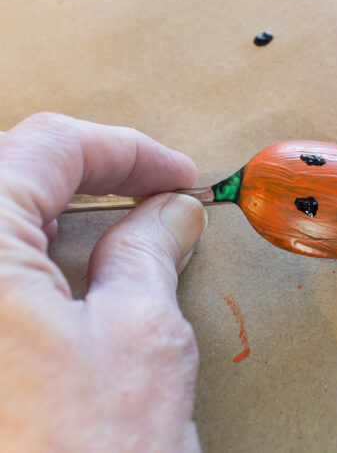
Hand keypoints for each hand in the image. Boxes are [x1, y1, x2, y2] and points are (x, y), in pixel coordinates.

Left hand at [0, 113, 205, 450]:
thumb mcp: (139, 334)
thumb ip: (150, 250)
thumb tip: (169, 213)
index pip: (48, 147)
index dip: (127, 151)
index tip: (173, 174)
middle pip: (11, 176)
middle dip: (93, 178)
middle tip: (154, 196)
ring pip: (1, 225)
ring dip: (62, 220)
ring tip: (127, 240)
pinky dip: (36, 263)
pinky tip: (79, 281)